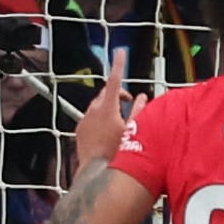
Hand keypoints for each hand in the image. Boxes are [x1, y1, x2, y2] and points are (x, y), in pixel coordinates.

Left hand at [72, 47, 134, 171]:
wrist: (97, 171)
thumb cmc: (119, 152)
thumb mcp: (135, 129)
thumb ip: (140, 111)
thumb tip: (144, 97)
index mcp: (107, 108)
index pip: (114, 80)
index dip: (119, 65)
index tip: (120, 52)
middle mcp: (92, 111)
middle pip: (105, 94)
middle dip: (117, 95)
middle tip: (129, 103)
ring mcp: (84, 120)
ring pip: (97, 106)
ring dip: (109, 108)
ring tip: (120, 120)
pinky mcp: (80, 130)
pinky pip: (91, 117)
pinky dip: (100, 118)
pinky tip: (109, 132)